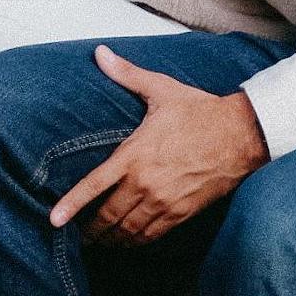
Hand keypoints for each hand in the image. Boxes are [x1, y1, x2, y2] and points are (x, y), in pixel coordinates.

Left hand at [49, 46, 268, 243]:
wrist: (241, 135)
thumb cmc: (200, 112)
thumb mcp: (162, 90)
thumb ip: (127, 75)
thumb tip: (100, 53)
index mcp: (135, 154)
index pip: (94, 185)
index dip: (72, 205)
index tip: (54, 220)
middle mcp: (146, 183)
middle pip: (107, 216)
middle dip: (88, 230)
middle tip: (75, 235)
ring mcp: (164, 201)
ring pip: (127, 230)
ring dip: (109, 239)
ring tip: (98, 242)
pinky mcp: (181, 213)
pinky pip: (150, 235)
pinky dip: (134, 242)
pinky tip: (127, 241)